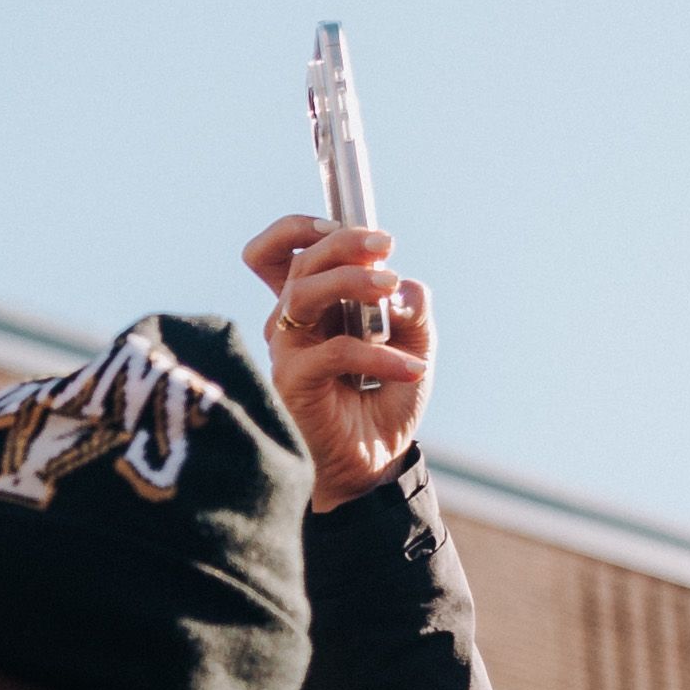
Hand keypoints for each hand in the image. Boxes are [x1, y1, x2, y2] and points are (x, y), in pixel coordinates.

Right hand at [240, 217, 432, 510]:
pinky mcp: (292, 381)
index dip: (299, 228)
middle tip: (386, 250)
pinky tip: (410, 368)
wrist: (373, 461)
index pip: (275, 253)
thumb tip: (403, 287)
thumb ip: (412, 308)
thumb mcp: (414, 343)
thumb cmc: (382, 400)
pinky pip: (334, 349)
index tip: (348, 227)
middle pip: (298, 260)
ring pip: (305, 292)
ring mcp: (286, 350)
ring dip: (354, 281)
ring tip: (393, 294)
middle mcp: (291, 323)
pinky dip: (378, 352)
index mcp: (311, 305)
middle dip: (344, 243)